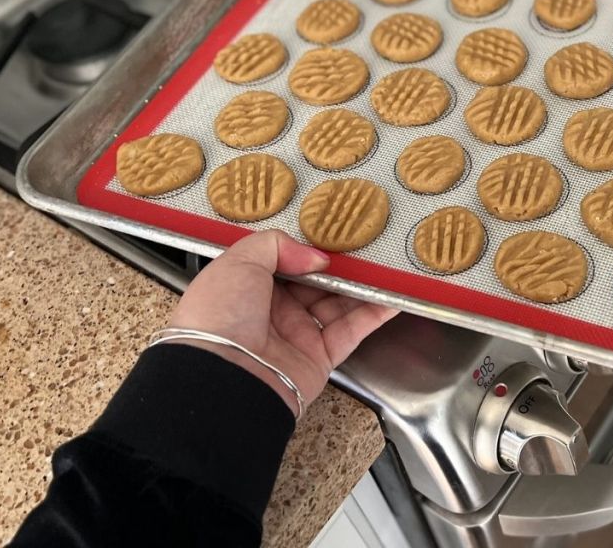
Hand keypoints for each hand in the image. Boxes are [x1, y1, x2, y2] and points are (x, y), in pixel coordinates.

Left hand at [167, 230, 397, 416]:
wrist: (222, 378)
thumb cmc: (219, 316)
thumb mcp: (238, 261)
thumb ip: (277, 245)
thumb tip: (315, 256)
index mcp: (247, 287)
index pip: (285, 262)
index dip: (307, 249)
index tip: (333, 234)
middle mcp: (273, 311)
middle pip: (316, 283)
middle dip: (340, 266)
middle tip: (365, 247)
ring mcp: (297, 335)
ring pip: (338, 305)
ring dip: (363, 287)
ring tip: (386, 266)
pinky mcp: (320, 358)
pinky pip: (352, 331)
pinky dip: (374, 314)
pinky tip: (392, 296)